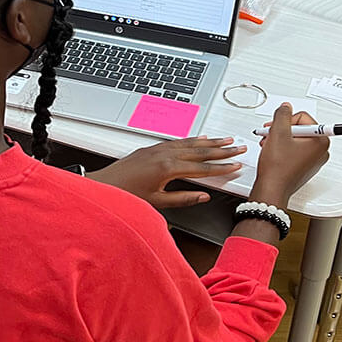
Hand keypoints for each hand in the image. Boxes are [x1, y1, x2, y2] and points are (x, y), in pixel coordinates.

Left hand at [89, 136, 245, 208]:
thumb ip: (183, 199)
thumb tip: (204, 196)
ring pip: (190, 144)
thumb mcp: (157, 202)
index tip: (236, 166)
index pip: (202, 168)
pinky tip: (199, 138)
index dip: (222, 167)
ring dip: (210, 141)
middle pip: (200, 151)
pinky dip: (192, 139)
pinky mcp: (152, 148)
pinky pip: (178, 141)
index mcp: (168, 169)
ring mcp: (158, 149)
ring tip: (226, 140)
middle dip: (222, 150)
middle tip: (239, 147)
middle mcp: (164, 155)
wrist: (102, 186)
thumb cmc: (126, 195)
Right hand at [247, 105, 329, 206]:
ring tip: (270, 143)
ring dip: (281, 137)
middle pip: (300, 127)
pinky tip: (274, 150)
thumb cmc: (278, 168)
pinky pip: (296, 149)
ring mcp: (313, 159)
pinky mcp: (306, 165)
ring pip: (296, 138)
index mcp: (320, 141)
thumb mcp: (278, 133)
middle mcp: (320, 150)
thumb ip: (282, 115)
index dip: (286, 120)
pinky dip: (284, 147)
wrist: (272, 188)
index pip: (303, 117)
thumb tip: (285, 107)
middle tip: (271, 134)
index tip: (277, 127)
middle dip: (283, 129)